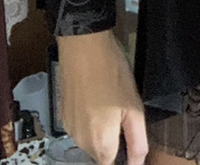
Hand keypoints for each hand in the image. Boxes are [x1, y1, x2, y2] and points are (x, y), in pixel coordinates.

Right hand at [57, 30, 147, 164]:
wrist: (83, 47)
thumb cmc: (112, 73)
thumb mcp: (134, 106)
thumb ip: (137, 141)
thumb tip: (137, 163)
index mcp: (100, 143)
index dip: (123, 156)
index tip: (128, 137)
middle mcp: (80, 141)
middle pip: (100, 153)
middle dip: (113, 140)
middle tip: (123, 113)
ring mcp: (69, 127)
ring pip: (89, 139)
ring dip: (101, 128)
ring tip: (110, 102)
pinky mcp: (62, 113)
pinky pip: (80, 126)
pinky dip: (90, 118)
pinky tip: (97, 97)